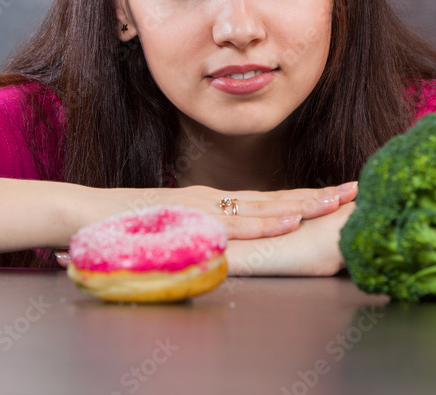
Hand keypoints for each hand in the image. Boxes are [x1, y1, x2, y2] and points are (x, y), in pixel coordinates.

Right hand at [55, 181, 357, 266]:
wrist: (82, 213)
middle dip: (315, 196)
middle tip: (353, 190)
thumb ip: (190, 234)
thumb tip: (212, 246)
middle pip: (273, 199)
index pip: (264, 200)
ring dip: (301, 205)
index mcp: (209, 202)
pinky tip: (288, 223)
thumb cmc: (119, 226)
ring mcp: (202, 206)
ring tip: (335, 202)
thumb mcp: (166, 229)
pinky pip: (233, 224)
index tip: (332, 195)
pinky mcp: (189, 219)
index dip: (300, 198)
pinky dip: (264, 223)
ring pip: (261, 207)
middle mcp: (211, 199)